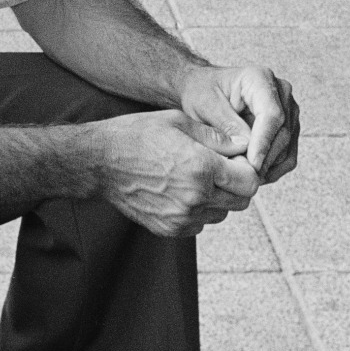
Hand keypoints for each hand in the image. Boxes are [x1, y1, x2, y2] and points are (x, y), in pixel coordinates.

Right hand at [84, 109, 260, 237]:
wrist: (99, 161)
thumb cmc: (137, 135)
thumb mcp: (178, 121)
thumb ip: (216, 136)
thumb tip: (244, 145)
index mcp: (201, 167)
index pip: (251, 181)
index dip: (248, 169)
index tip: (235, 159)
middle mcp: (195, 197)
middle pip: (241, 201)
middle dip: (237, 185)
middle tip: (220, 169)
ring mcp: (182, 217)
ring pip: (222, 214)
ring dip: (218, 198)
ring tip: (196, 178)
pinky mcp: (170, 229)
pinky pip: (200, 223)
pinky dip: (198, 210)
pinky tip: (180, 191)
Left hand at [180, 64, 300, 182]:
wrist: (204, 90)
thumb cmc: (201, 92)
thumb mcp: (204, 104)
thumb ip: (225, 123)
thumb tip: (246, 145)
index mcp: (260, 78)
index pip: (271, 114)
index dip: (263, 142)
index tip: (252, 164)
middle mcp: (281, 92)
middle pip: (283, 132)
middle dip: (265, 159)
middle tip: (244, 178)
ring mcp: (288, 110)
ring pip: (287, 147)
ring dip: (269, 167)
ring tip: (245, 179)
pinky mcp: (288, 128)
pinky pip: (288, 155)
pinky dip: (273, 169)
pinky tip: (253, 176)